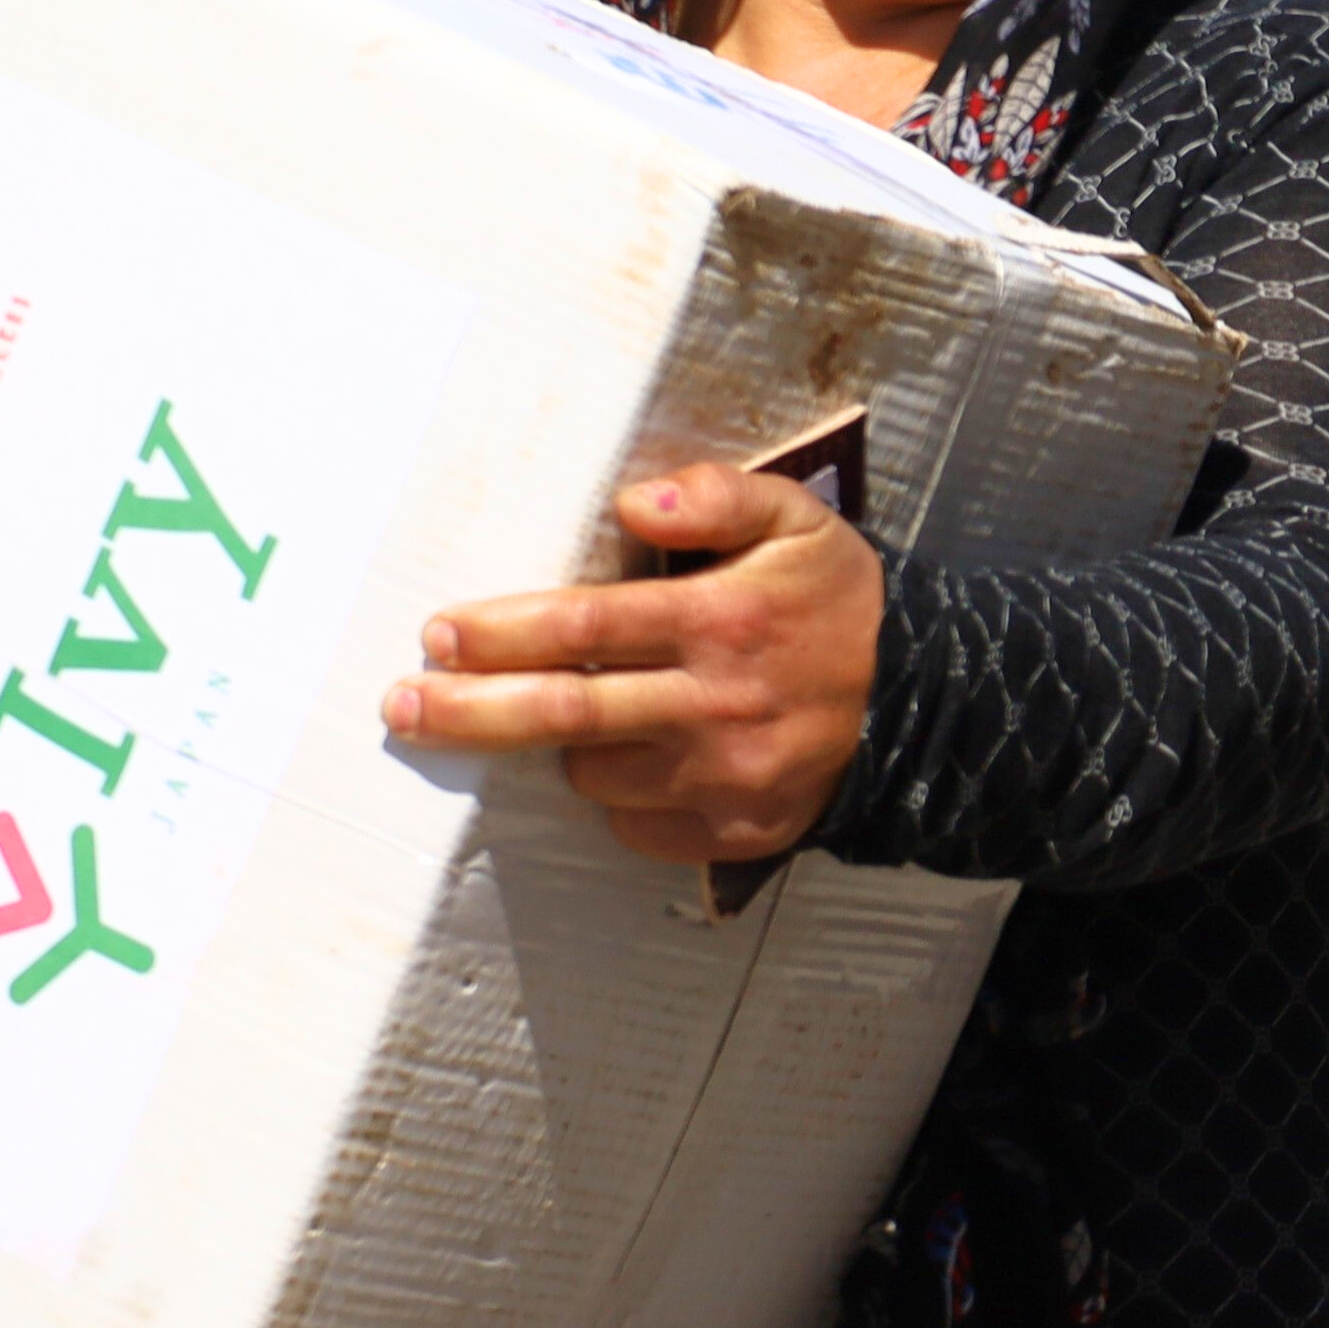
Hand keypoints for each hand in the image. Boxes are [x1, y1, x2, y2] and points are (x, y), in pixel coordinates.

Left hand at [388, 462, 884, 866]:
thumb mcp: (795, 519)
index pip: (585, 628)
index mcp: (722, 620)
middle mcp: (718, 705)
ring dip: (563, 744)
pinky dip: (619, 793)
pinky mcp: (733, 832)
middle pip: (564, 715)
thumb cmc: (836, 602)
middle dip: (469, 711)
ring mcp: (725, 779)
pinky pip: (635, 823)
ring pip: (595, 773)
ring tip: (578, 711)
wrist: (925, 704)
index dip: (501, 633)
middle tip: (403, 706)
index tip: (440, 634)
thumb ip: (716, 495)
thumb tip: (633, 502)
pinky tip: (641, 757)